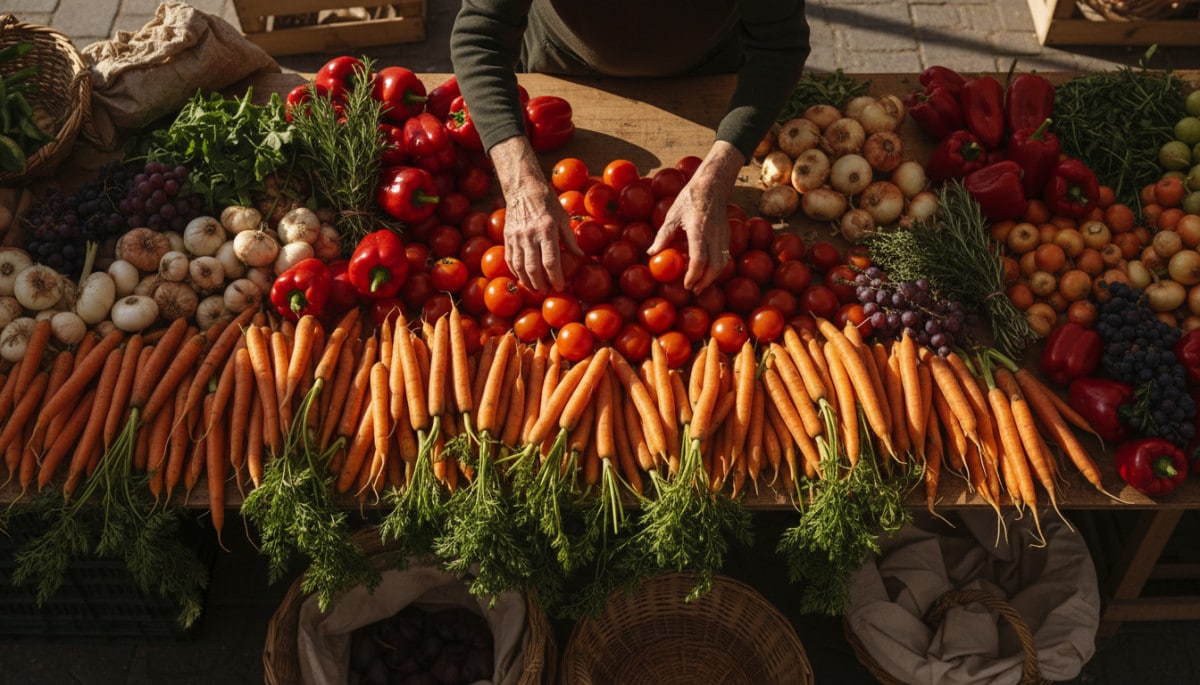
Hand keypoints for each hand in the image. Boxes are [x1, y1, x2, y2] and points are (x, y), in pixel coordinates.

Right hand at [489, 136, 580, 291]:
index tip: (560, 287)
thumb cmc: (548, 203)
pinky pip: (510, 260)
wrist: (523, 189)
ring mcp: (516, 237)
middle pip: (534, 268)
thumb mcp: (563, 218)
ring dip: (527, 282)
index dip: (556, 278)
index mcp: (547, 230)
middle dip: (541, 284)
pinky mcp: (507, 238)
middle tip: (547, 292)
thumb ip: (570, 239)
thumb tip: (580, 256)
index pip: (551, 261)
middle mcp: (530, 235)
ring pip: (519, 267)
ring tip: (536, 290)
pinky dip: (516, 272)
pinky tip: (523, 279)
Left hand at [648, 181, 729, 291]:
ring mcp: (723, 235)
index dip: (693, 275)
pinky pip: (724, 255)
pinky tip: (707, 270)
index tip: (686, 285)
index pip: (699, 259)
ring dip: (712, 277)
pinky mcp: (726, 235)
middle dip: (704, 281)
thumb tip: (652, 253)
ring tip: (700, 284)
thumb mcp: (672, 215)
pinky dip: (717, 267)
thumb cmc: (689, 199)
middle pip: (714, 266)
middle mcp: (713, 235)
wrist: (712, 185)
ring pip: (722, 262)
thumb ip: (663, 236)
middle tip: (693, 290)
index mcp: (698, 230)